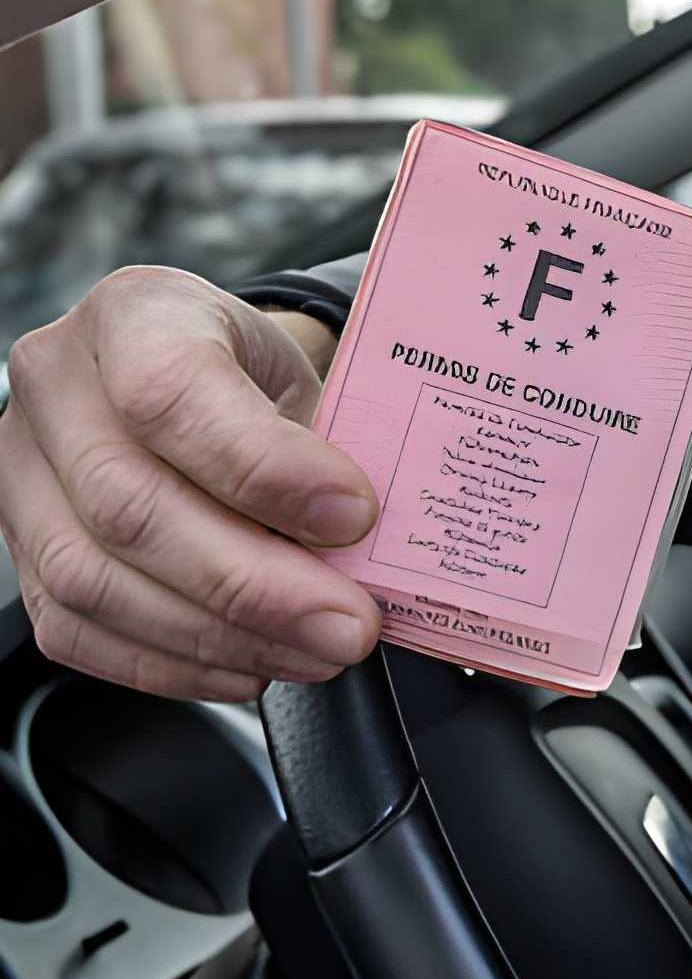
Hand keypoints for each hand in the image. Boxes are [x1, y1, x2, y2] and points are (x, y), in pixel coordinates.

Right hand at [1, 266, 381, 699]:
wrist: (215, 382)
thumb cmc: (263, 379)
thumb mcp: (310, 373)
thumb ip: (332, 446)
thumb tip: (370, 547)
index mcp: (137, 314)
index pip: (172, 393)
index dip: (266, 469)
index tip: (356, 517)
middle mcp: (58, 383)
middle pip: (129, 507)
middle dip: (255, 585)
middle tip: (349, 622)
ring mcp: (23, 469)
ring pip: (94, 580)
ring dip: (220, 637)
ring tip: (313, 650)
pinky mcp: (20, 547)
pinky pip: (77, 629)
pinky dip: (172, 664)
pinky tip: (250, 665)